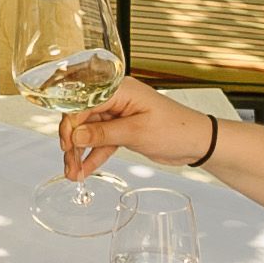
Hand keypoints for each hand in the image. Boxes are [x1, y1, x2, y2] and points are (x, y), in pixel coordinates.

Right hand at [60, 78, 204, 179]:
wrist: (198, 142)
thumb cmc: (175, 129)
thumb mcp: (137, 132)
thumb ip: (103, 133)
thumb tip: (75, 135)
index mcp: (119, 89)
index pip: (83, 102)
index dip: (70, 123)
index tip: (66, 144)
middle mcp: (116, 98)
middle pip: (83, 118)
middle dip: (73, 141)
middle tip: (68, 162)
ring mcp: (118, 114)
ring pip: (89, 132)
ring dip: (80, 152)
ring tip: (74, 173)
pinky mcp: (122, 129)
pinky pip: (101, 141)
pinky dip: (93, 155)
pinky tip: (84, 170)